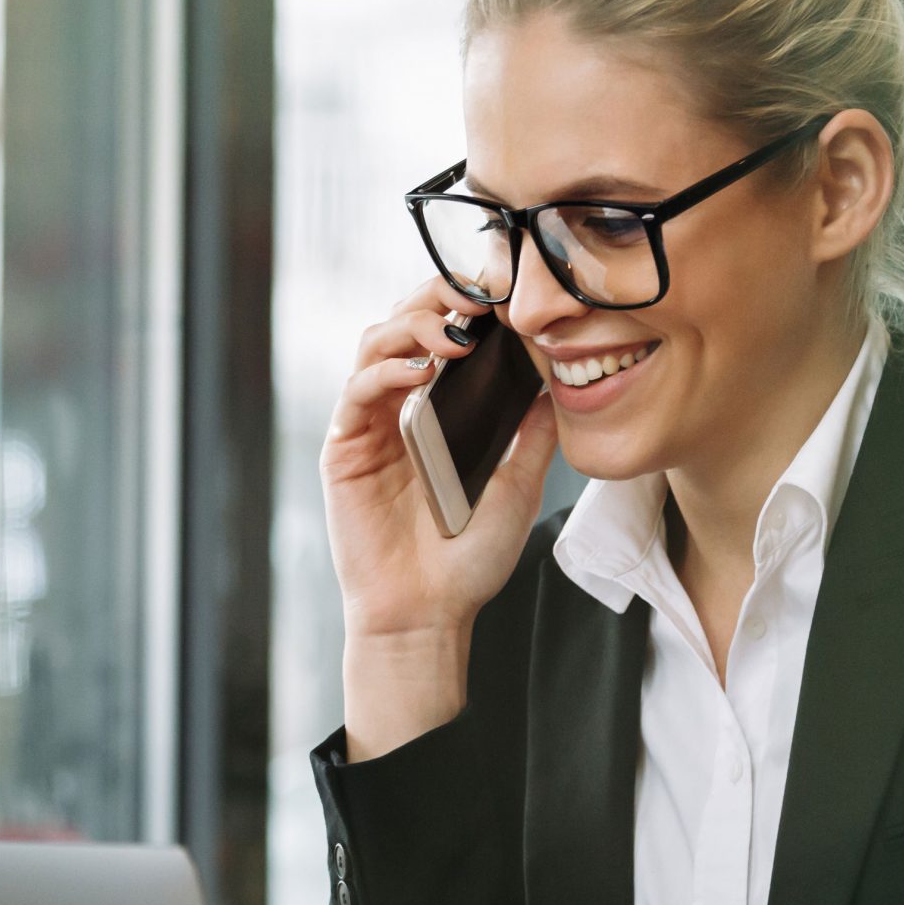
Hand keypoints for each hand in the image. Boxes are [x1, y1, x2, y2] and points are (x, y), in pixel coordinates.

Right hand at [321, 277, 557, 754]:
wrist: (429, 613)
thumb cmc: (468, 559)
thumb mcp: (518, 485)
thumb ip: (530, 432)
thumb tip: (559, 377)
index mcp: (439, 408)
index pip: (446, 332)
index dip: (468, 303)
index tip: (507, 291)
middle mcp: (399, 406)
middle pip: (404, 321)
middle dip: (437, 296)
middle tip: (479, 295)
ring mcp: (369, 423)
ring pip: (376, 343)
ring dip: (413, 325)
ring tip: (454, 334)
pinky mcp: (344, 447)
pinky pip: (357, 392)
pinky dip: (385, 372)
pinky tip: (418, 375)